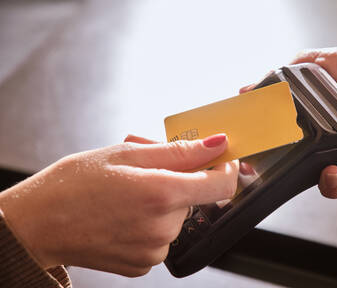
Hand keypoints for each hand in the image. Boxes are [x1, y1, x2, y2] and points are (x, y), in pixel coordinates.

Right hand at [0, 134, 237, 276]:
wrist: (37, 223)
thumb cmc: (73, 184)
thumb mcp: (127, 154)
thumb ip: (179, 151)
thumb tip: (215, 144)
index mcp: (162, 194)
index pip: (221, 184)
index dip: (225, 167)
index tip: (219, 158)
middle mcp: (163, 227)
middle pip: (194, 197)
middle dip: (177, 179)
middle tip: (145, 170)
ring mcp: (153, 249)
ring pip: (177, 216)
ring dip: (162, 201)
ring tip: (127, 193)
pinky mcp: (143, 264)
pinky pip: (161, 236)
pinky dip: (151, 222)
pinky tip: (124, 214)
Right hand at [241, 44, 336, 197]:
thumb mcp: (308, 64)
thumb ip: (278, 79)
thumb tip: (244, 91)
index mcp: (308, 126)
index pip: (285, 150)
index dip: (270, 163)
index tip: (256, 168)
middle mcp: (326, 141)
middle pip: (307, 172)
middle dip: (299, 179)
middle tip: (297, 172)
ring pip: (334, 181)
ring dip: (330, 184)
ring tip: (331, 173)